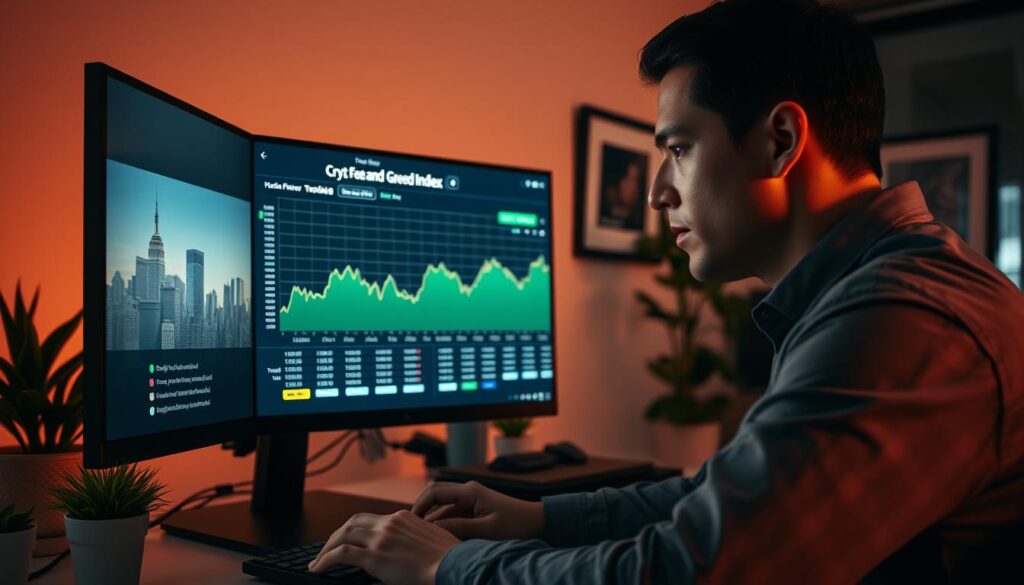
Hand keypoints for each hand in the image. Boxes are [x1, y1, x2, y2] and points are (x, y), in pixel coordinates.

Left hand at [309, 509, 459, 584]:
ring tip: (318, 561)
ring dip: (327, 548)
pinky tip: (318, 569)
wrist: (454, 565)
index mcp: (403, 517)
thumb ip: (414, 538)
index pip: (371, 519)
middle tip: (327, 548)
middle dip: (337, 535)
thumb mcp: (431, 539)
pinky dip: (325, 560)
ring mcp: (381, 539)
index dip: (355, 530)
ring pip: (343, 535)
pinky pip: (342, 554)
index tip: (348, 539)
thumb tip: (405, 548)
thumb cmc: (449, 558)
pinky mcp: (375, 557)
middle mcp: (390, 523)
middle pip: (352, 522)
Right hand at [411, 480, 543, 540]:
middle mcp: (467, 491)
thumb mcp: (487, 529)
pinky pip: (452, 515)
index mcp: (469, 491)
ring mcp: (470, 500)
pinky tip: (440, 540)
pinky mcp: (473, 510)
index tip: (410, 523)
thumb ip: (459, 527)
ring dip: (433, 521)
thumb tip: (432, 528)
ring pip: (442, 508)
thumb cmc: (516, 524)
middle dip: (422, 512)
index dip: (419, 506)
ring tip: (423, 539)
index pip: (434, 492)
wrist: (537, 523)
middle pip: (435, 496)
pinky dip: (444, 525)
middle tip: (412, 531)